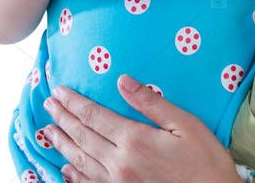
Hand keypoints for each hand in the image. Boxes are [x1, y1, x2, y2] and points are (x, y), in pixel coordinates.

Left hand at [43, 74, 240, 182]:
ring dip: (62, 143)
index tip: (59, 90)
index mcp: (134, 140)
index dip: (74, 102)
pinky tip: (66, 167)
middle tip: (48, 103)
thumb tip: (123, 81)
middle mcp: (119, 163)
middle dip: (62, 117)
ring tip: (49, 130)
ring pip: (80, 160)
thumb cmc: (205, 162)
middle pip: (82, 136)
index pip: (94, 115)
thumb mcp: (186, 125)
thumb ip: (151, 103)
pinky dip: (73, 175)